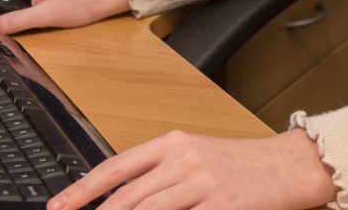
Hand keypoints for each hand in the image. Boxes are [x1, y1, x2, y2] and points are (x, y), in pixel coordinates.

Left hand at [48, 129, 337, 209]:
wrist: (288, 166)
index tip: (59, 208)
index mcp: (175, 142)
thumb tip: (118, 198)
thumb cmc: (241, 164)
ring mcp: (203, 183)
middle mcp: (185, 159)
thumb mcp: (197, 157)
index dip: (83, 190)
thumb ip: (159, 174)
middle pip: (127, 197)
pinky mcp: (221, 205)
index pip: (117, 167)